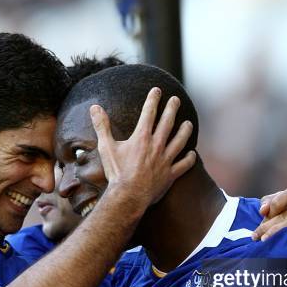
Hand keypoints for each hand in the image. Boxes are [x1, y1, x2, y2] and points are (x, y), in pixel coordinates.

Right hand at [90, 87, 196, 210]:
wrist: (128, 196)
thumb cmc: (116, 173)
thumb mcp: (106, 148)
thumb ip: (102, 126)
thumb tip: (94, 107)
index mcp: (142, 138)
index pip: (149, 113)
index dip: (153, 100)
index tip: (157, 90)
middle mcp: (157, 146)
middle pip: (167, 123)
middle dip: (172, 109)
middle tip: (176, 100)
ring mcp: (165, 160)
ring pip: (180, 141)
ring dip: (185, 131)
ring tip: (188, 123)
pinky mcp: (170, 175)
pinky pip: (184, 165)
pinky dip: (189, 158)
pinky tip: (192, 153)